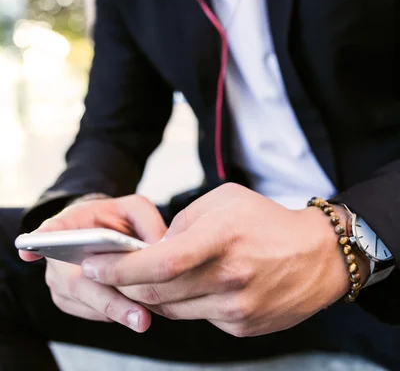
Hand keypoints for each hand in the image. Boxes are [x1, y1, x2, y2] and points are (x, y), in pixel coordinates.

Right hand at [19, 195, 166, 331]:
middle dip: (109, 301)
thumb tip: (160, 248)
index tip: (30, 251)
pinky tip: (134, 308)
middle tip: (138, 316)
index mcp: (67, 224)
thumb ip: (148, 222)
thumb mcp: (135, 208)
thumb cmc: (116, 218)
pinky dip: (114, 313)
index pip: (48, 230)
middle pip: (76, 281)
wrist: (105, 232)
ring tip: (142, 317)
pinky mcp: (68, 301)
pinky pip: (93, 313)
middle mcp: (55, 254)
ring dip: (115, 310)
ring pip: (87, 302)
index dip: (40, 240)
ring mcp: (58, 281)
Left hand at [81, 183, 349, 337]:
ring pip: (173, 310)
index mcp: (222, 238)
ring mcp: (236, 306)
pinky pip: (198, 318)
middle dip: (125, 285)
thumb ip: (184, 222)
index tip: (92, 266)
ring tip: (145, 278)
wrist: (318, 256)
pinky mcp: (242, 326)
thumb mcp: (224, 200)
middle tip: (107, 273)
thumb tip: (155, 246)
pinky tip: (193, 286)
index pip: (161, 263)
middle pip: (158, 293)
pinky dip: (185, 303)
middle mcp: (229, 277)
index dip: (121, 269)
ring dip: (152, 296)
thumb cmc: (267, 220)